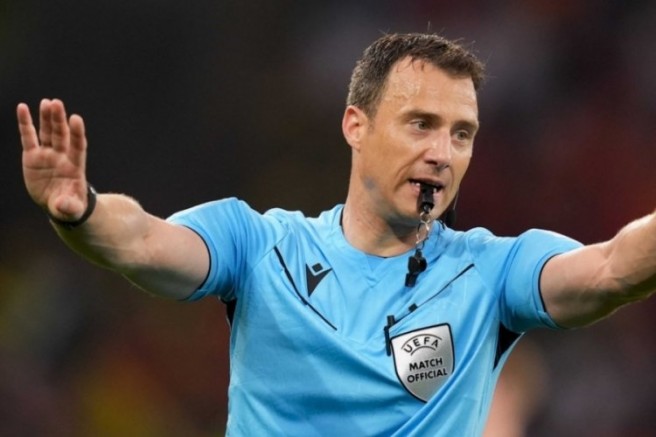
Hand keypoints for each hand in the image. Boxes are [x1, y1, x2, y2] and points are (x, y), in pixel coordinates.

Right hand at [17, 99, 89, 221]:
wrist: (58, 204)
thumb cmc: (70, 206)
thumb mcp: (71, 209)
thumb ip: (68, 206)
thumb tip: (62, 204)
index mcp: (75, 167)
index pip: (78, 146)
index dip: (77, 133)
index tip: (76, 119)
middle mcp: (62, 156)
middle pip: (61, 135)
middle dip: (59, 120)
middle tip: (57, 103)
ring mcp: (47, 154)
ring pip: (47, 133)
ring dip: (46, 118)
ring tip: (47, 102)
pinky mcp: (33, 156)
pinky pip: (28, 137)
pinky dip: (25, 123)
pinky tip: (22, 108)